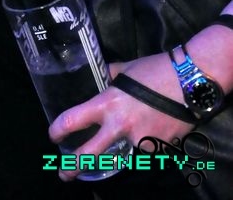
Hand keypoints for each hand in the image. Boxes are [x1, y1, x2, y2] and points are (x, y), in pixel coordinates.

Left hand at [48, 52, 193, 180]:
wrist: (189, 81)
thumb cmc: (155, 69)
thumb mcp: (126, 70)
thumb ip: (110, 77)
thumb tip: (100, 77)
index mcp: (107, 103)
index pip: (73, 120)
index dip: (58, 130)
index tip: (53, 136)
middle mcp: (119, 125)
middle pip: (89, 154)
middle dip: (73, 167)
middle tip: (64, 174)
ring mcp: (139, 140)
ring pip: (119, 157)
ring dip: (111, 159)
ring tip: (106, 160)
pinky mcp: (157, 148)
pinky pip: (144, 150)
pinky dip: (143, 145)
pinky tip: (149, 132)